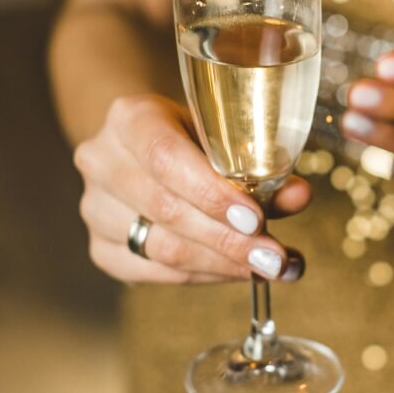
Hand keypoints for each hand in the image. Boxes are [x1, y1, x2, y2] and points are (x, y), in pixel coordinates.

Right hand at [74, 94, 310, 283]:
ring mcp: (95, 207)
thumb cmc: (193, 135)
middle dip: (228, 239)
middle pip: (166, 209)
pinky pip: (154, 272)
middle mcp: (101, 160)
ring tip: (268, 266)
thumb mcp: (224, 134)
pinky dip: (204, 275)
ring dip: (222, 263)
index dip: (211, 193)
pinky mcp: (101, 247)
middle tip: (275, 256)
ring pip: (161, 247)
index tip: (255, 219)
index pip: (165, 158)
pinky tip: (237, 271)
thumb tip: (299, 196)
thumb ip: (259, 164)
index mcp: (129, 117)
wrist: (144, 145)